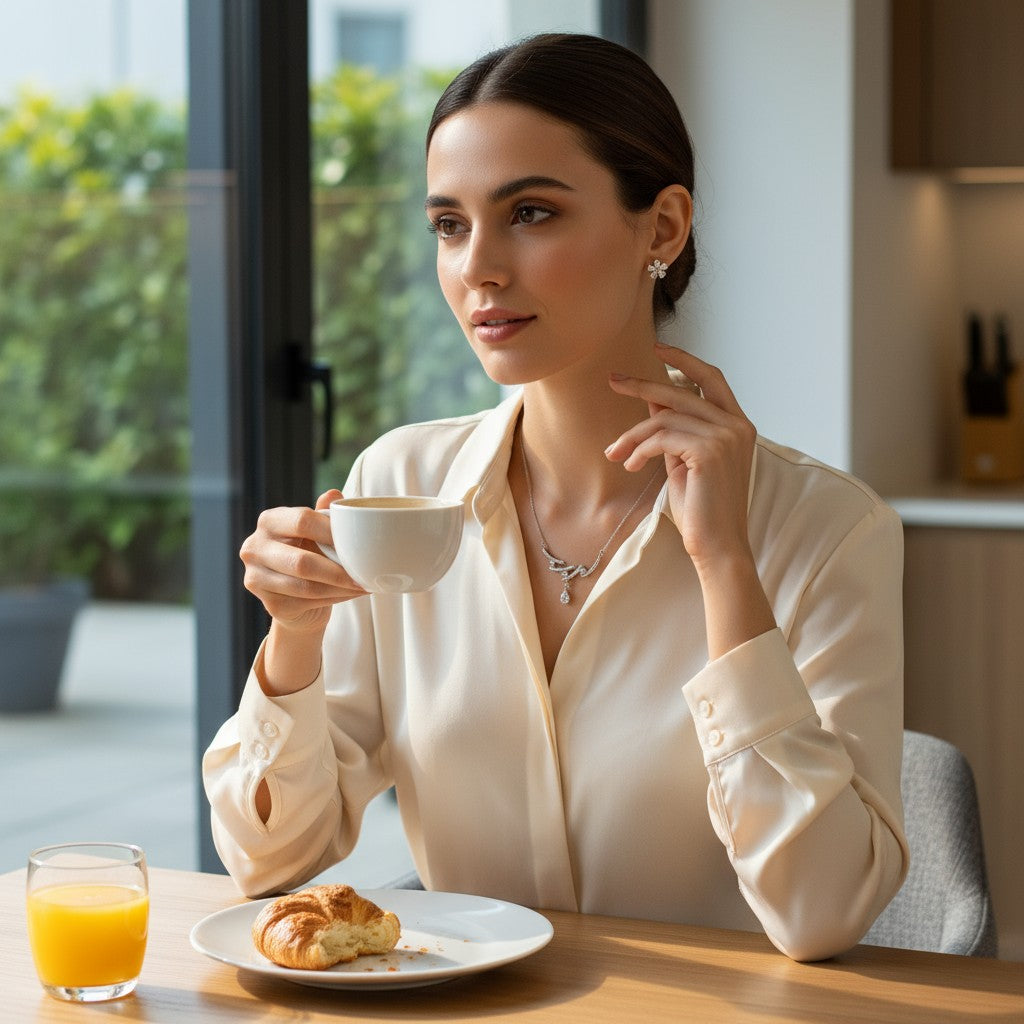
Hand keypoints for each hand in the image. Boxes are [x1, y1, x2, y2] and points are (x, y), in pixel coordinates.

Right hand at [239, 489, 366, 636]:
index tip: (358, 541)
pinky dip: (334, 598)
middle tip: (364, 574)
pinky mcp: (270, 604)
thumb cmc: (308, 554)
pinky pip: (307, 602)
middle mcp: (255, 548)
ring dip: (340, 588)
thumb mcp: (316, 532)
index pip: (302, 520)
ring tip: (362, 585)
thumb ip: (323, 514)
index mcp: (269, 521)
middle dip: (339, 570)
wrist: (296, 596)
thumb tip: (334, 495)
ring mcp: (257, 578)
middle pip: (302, 562)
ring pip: (307, 586)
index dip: (332, 532)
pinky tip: (349, 594)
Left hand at [605, 343, 756, 575]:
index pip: (712, 378)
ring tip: (616, 453)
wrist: (718, 547)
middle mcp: (737, 425)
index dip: (684, 360)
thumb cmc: (702, 510)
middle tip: (612, 381)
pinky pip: (661, 436)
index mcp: (738, 424)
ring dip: (633, 435)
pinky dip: (639, 448)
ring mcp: (726, 436)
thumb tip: (653, 395)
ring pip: (664, 417)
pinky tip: (629, 464)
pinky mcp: (709, 451)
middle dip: (642, 384)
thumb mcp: (684, 460)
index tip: (656, 349)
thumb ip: (674, 429)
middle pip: (680, 392)